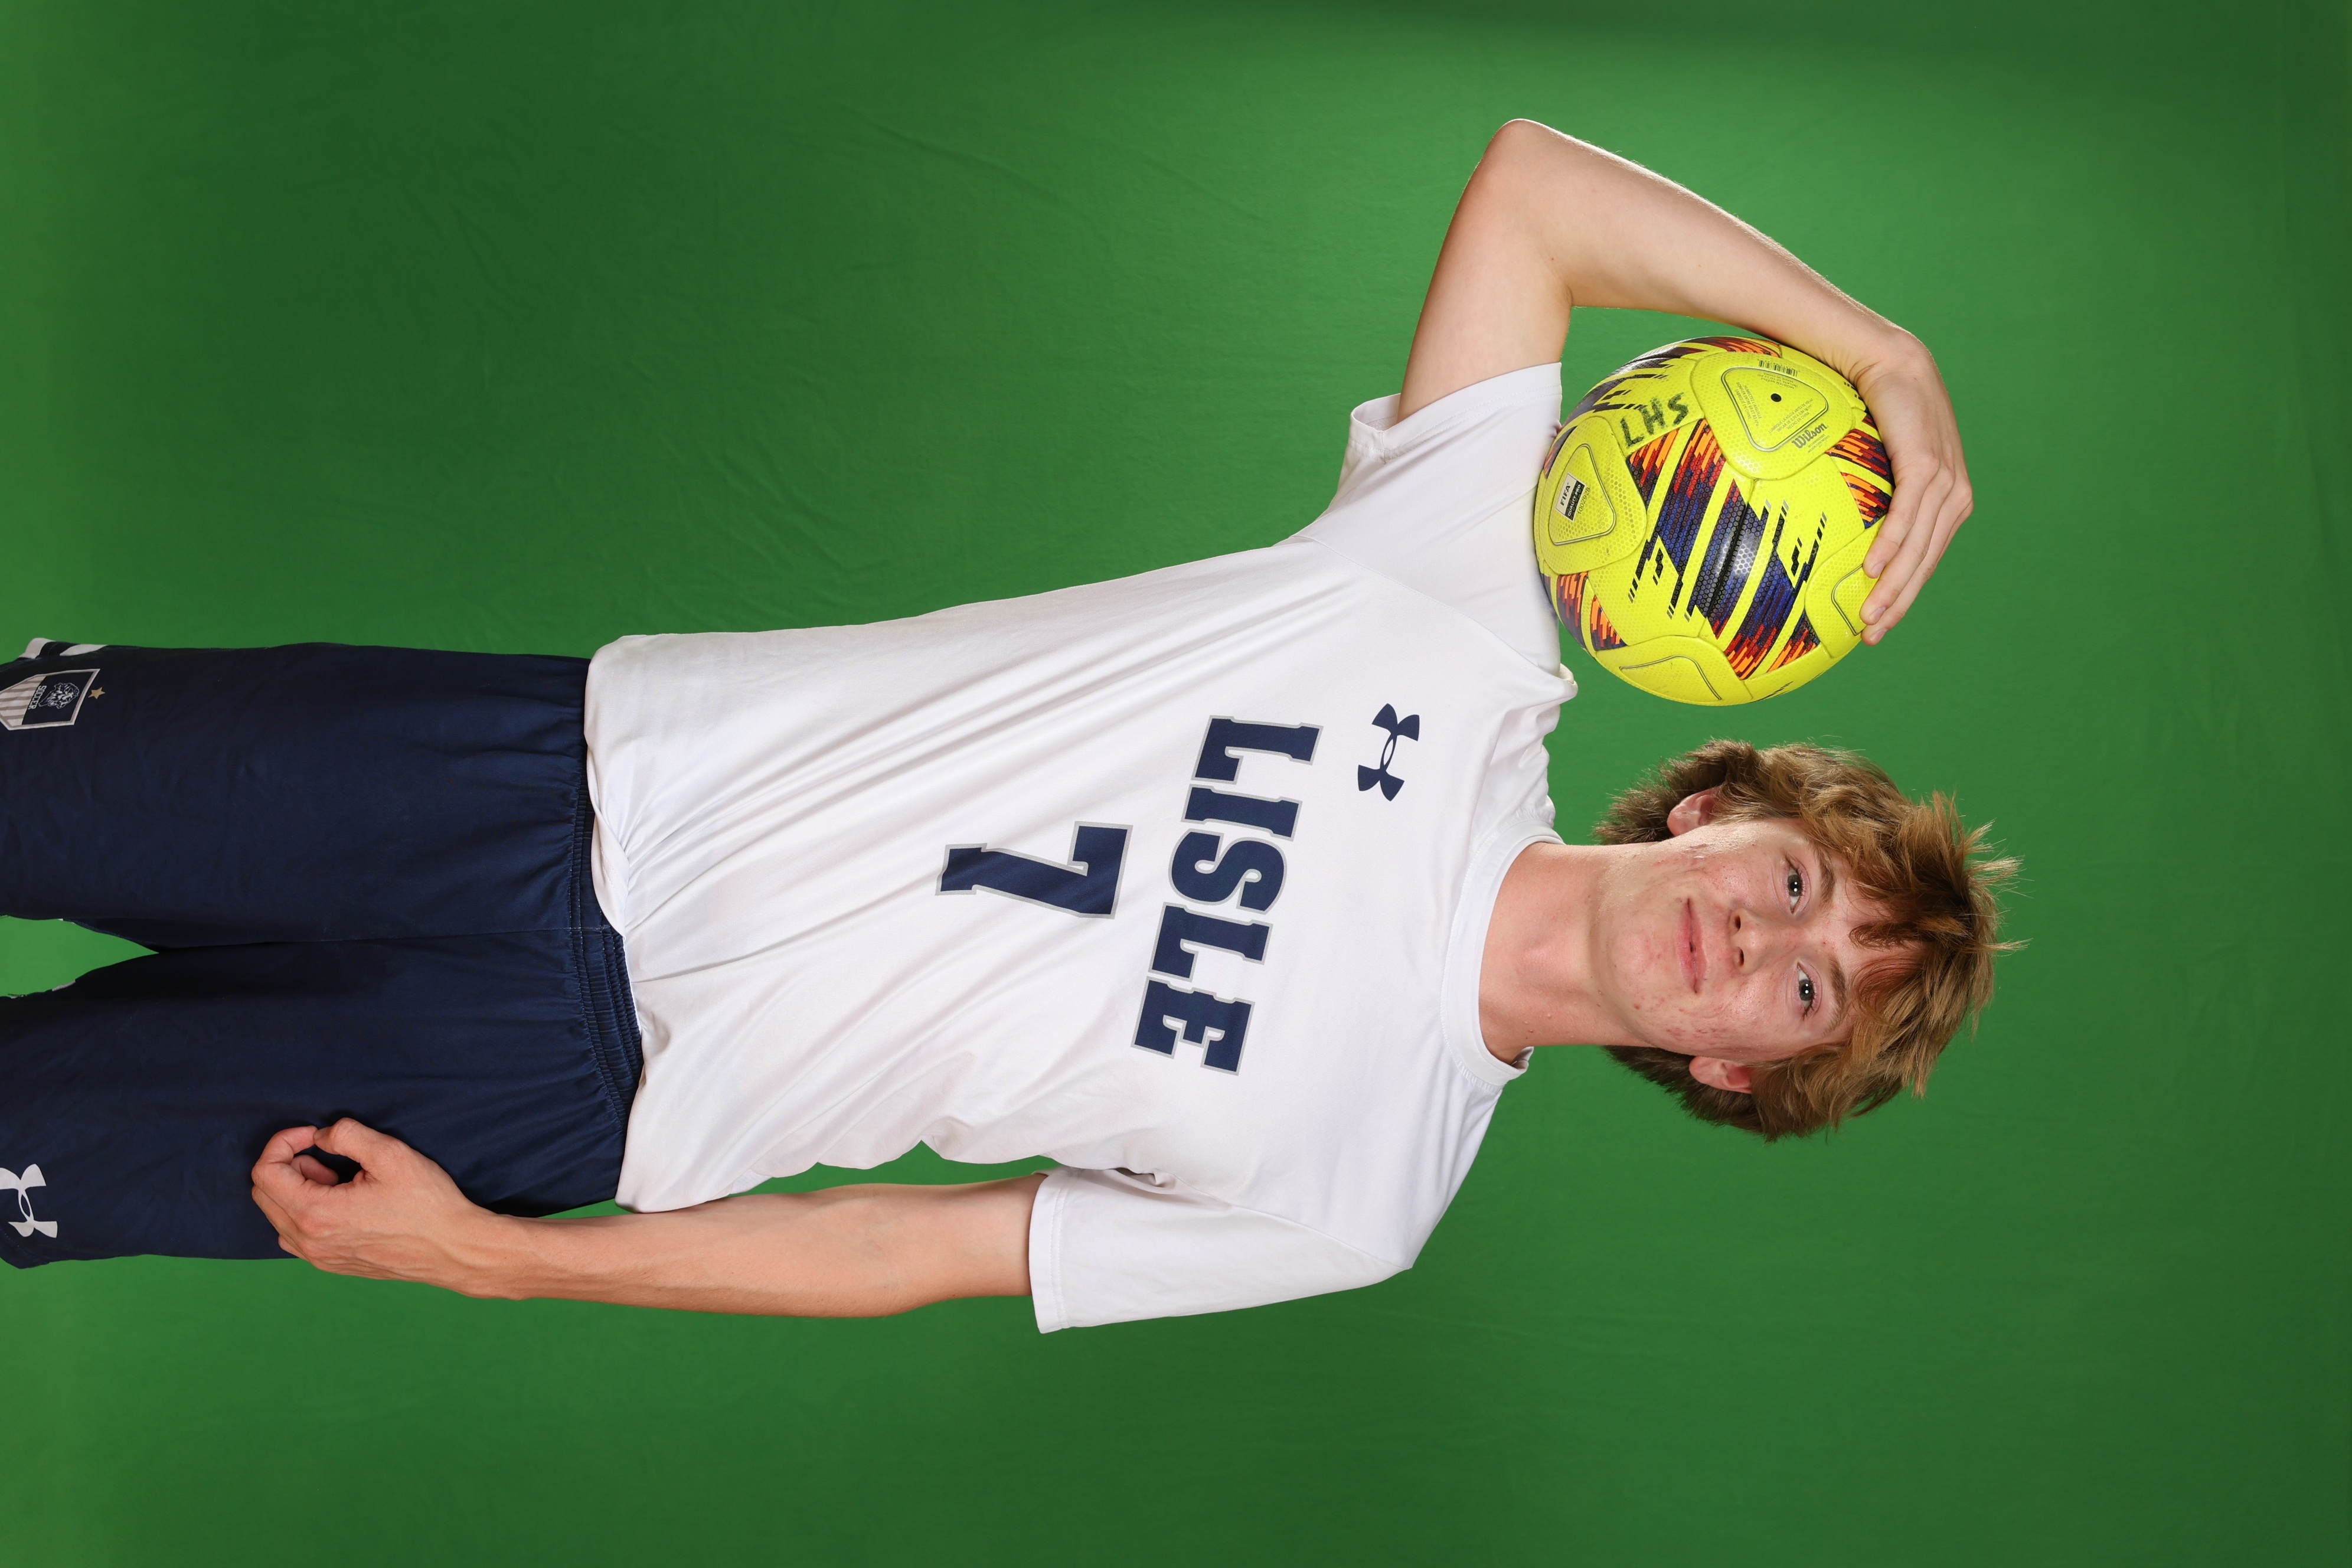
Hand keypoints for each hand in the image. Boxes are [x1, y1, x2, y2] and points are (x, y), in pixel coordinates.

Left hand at [250, 1118, 512, 1293]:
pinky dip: (306, 1211)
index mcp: (316, 1213)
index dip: (283, 1143)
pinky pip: (295, 1234)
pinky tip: (343, 1203)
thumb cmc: (427, 1204)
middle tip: (328, 1156)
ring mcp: (318, 1257)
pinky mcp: (331, 1264)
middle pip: (263, 1194)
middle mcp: (308, 1241)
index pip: (265, 1172)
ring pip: (278, 1215)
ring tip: (339, 1179)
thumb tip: (322, 1136)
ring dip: (297, 1189)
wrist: (452, 1250)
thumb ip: (347, 1135)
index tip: (312, 1134)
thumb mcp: (391, 1155)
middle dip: (288, 1164)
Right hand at [1850, 337, 1972, 642]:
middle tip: (1872, 635)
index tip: (1877, 623)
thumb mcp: (1867, 455)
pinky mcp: (1926, 461)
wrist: (1879, 354)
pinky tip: (1872, 569)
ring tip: (1869, 615)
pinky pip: (1909, 514)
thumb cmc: (1863, 402)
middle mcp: (1953, 490)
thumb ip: (1863, 491)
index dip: (1906, 592)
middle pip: (1928, 559)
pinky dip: (1893, 544)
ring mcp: (1944, 476)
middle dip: (1902, 601)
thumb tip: (1819, 521)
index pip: (1928, 555)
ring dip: (1896, 584)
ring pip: (1922, 545)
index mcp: (1945, 494)